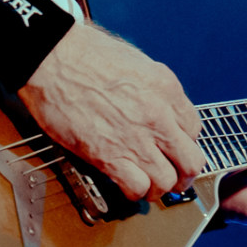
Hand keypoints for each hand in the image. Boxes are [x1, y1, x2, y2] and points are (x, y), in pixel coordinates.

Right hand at [17, 24, 207, 200]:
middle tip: (176, 178)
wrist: (52, 57)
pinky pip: (137, 188)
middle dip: (184, 175)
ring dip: (160, 189)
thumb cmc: (84, 53)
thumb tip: (159, 109)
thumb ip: (153, 90)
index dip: (184, 143)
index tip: (174, 148)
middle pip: (191, 161)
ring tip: (150, 187)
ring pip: (168, 182)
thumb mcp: (136, 62)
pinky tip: (128, 186)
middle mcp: (158, 116)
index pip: (194, 129)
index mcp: (166, 88)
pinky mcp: (109, 156)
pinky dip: (136, 192)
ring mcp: (135, 138)